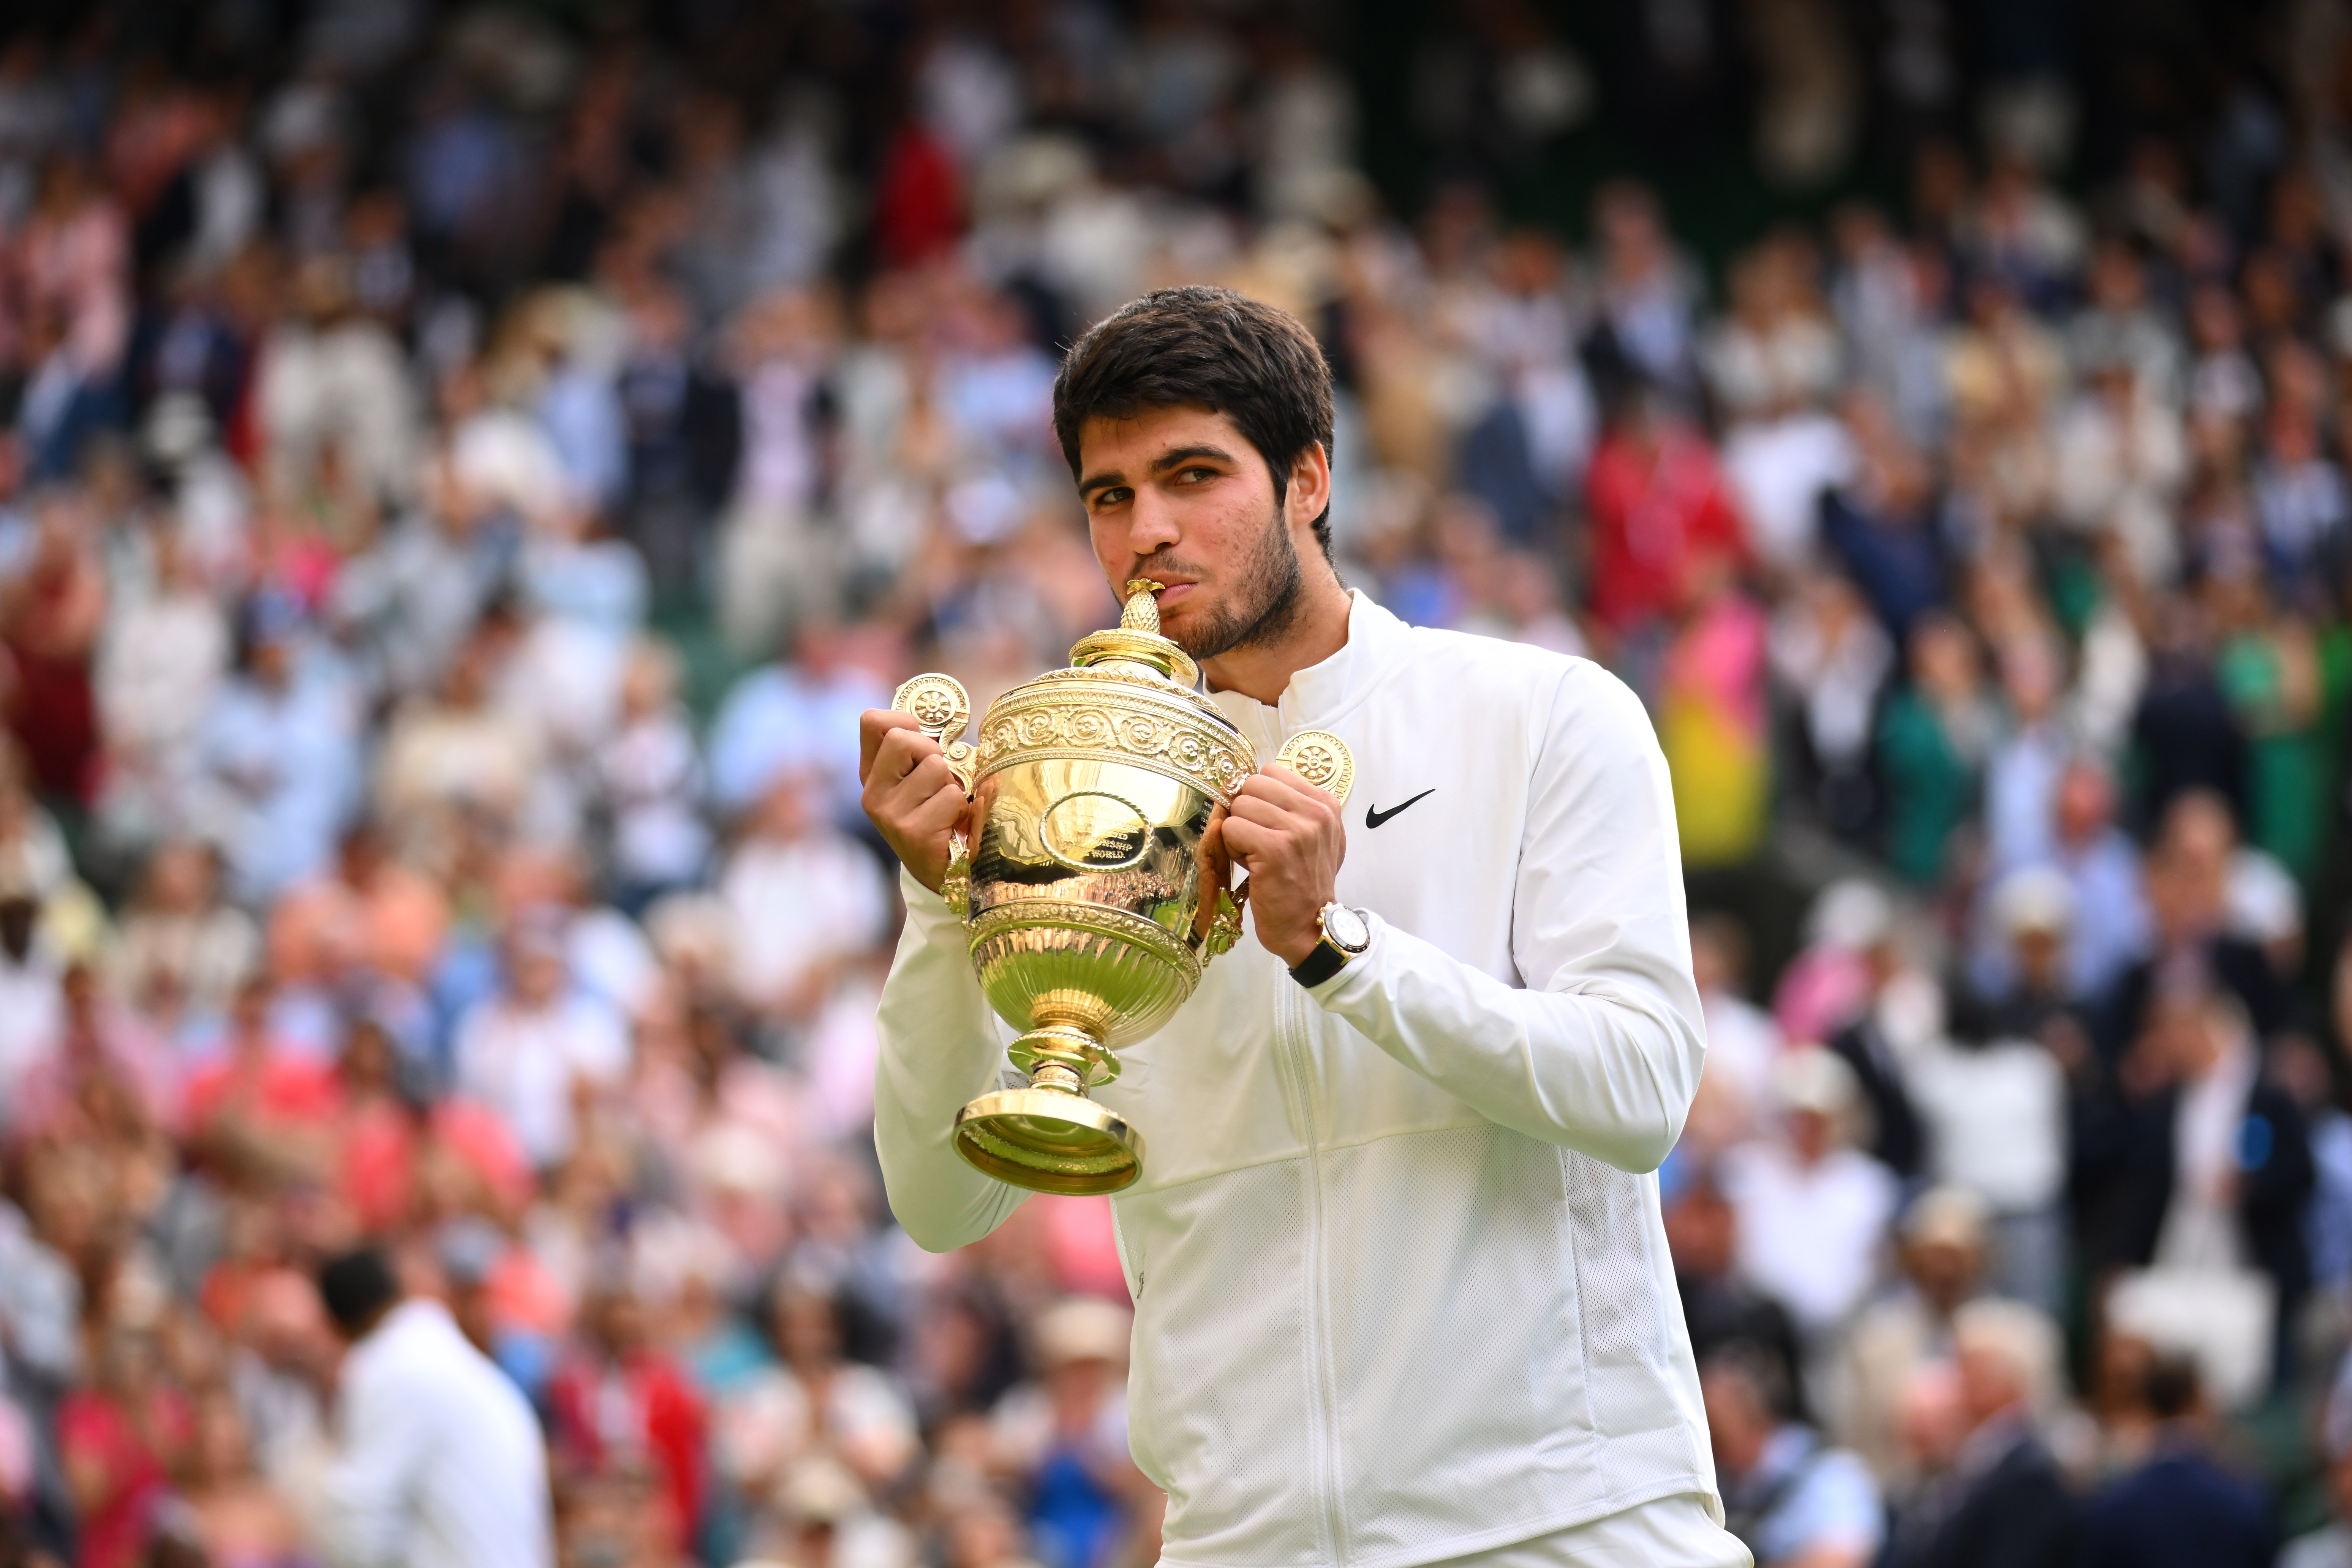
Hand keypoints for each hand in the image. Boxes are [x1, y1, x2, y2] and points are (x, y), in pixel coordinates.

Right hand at [859, 709, 969, 892]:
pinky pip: (952, 796)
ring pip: (934, 766)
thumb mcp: (921, 779)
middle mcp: (873, 793)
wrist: (944, 871)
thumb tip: (944, 720)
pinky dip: (963, 807)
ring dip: (953, 783)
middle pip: (902, 738)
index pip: (872, 721)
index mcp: (871, 774)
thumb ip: (920, 750)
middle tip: (942, 779)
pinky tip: (954, 824)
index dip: (904, 721)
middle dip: (933, 751)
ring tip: (948, 806)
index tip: (922, 739)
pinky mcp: (914, 832)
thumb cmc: (939, 815)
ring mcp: (890, 814)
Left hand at [1209, 763, 1343, 965]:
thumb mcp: (1315, 837)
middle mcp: (1316, 812)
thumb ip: (1294, 806)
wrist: (1310, 927)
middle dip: (1246, 812)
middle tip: (1258, 841)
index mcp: (1325, 803)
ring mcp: (1296, 829)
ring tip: (1256, 856)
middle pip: (1252, 784)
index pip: (1272, 771)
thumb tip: (1252, 782)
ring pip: (1239, 805)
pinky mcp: (1273, 849)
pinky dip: (1232, 848)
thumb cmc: (1305, 882)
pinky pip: (1230, 828)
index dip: (1260, 797)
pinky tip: (1251, 866)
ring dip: (1238, 832)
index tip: (1269, 824)